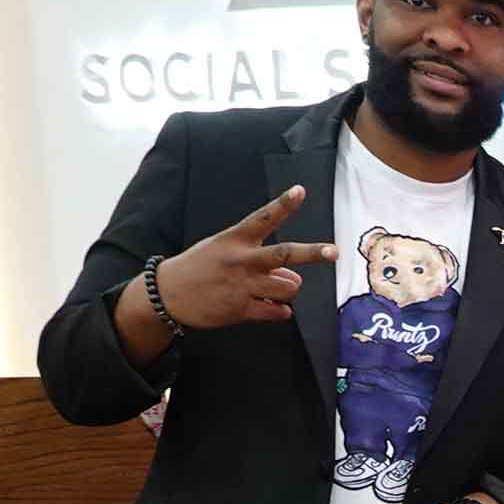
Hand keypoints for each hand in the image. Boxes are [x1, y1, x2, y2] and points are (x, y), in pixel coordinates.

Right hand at [152, 187, 338, 331]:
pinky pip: (278, 312)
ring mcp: (243, 285)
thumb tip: (293, 277)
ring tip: (272, 290)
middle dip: (313, 253)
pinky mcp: (241, 309)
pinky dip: (280, 311)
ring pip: (289, 288)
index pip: (263, 218)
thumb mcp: (224, 251)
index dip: (283, 205)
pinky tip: (269, 308)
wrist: (169, 294)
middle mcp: (242, 260)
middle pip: (285, 255)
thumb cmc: (200, 268)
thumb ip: (260, 261)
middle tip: (334, 251)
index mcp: (235, 239)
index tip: (300, 191)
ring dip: (288, 290)